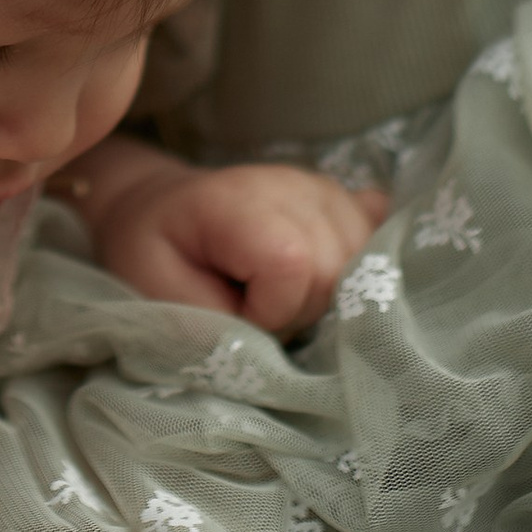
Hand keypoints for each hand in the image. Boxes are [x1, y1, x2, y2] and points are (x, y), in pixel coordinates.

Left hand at [91, 151, 384, 332]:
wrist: (158, 212)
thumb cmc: (152, 255)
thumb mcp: (157, 296)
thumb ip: (215, 326)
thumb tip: (273, 346)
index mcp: (238, 202)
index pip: (295, 266)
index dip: (271, 311)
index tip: (234, 315)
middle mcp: (292, 185)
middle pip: (336, 269)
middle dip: (298, 310)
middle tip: (254, 308)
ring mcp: (325, 188)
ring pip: (363, 262)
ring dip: (325, 295)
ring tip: (279, 291)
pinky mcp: (343, 199)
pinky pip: (379, 235)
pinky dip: (358, 264)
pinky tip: (322, 271)